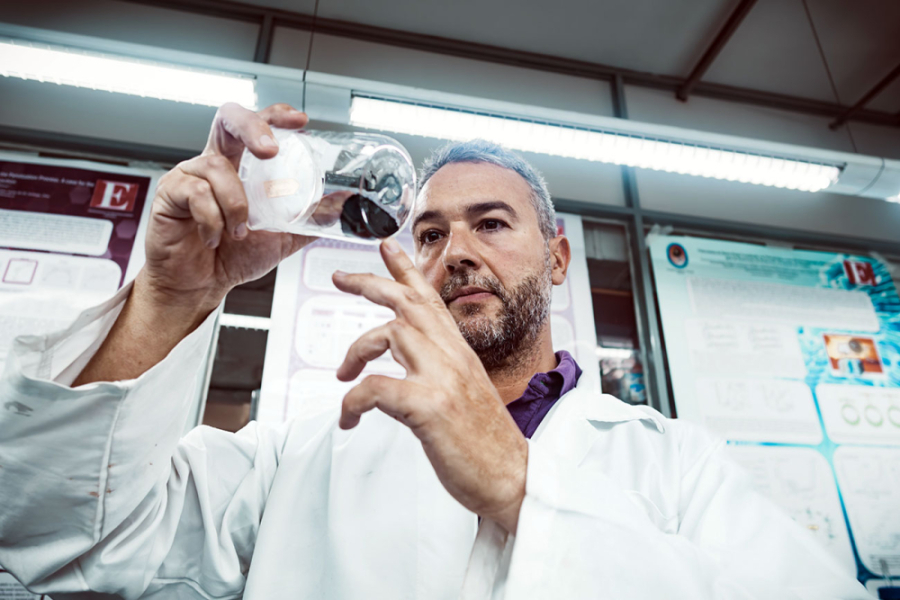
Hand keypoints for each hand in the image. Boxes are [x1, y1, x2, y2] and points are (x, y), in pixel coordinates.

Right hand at [142, 102, 315, 313]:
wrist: (201, 286)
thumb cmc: (233, 257)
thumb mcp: (282, 236)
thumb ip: (310, 219)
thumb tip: (344, 204)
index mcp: (240, 167)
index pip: (255, 124)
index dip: (275, 115)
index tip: (300, 121)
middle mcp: (214, 163)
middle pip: (228, 119)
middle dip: (252, 127)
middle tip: (271, 151)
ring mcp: (189, 175)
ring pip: (216, 167)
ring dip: (236, 202)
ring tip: (240, 231)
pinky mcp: (170, 193)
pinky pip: (196, 193)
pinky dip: (213, 218)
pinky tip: (215, 238)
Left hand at [333, 239, 527, 533]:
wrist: (512, 477)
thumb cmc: (485, 442)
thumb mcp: (464, 393)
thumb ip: (440, 370)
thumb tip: (408, 366)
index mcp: (459, 352)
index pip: (431, 299)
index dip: (406, 269)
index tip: (386, 247)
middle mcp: (452, 357)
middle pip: (407, 302)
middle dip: (369, 282)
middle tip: (339, 276)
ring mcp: (442, 378)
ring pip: (389, 333)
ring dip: (355, 350)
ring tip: (342, 374)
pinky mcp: (430, 406)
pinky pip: (376, 388)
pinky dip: (352, 401)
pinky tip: (348, 417)